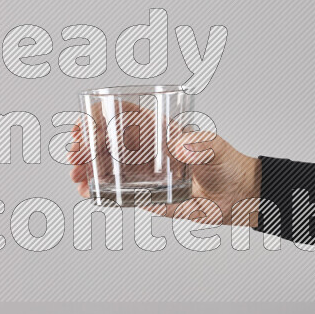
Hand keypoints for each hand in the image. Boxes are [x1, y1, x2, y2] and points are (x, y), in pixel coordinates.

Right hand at [67, 107, 260, 226]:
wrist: (238, 197)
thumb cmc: (229, 166)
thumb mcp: (217, 150)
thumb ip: (201, 147)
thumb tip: (181, 145)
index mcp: (160, 130)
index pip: (124, 116)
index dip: (100, 117)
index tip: (85, 125)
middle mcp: (148, 149)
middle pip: (108, 141)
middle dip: (87, 145)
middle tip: (75, 155)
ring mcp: (144, 172)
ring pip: (107, 166)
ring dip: (87, 167)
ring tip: (76, 175)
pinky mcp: (146, 194)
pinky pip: (117, 191)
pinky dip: (99, 190)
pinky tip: (88, 192)